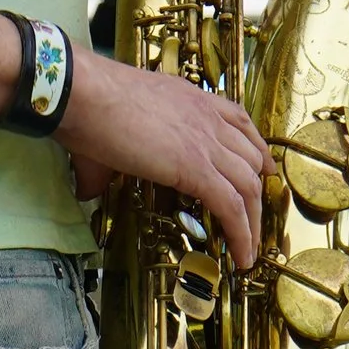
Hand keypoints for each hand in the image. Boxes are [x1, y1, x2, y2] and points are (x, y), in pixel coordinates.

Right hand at [60, 48, 271, 267]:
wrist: (85, 94)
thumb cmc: (88, 103)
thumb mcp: (112, 123)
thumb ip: (108, 160)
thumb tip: (87, 188)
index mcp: (191, 100)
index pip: (239, 122)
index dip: (256, 148)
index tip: (263, 166)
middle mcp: (206, 118)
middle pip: (251, 158)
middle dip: (258, 190)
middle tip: (256, 214)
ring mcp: (205, 143)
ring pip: (248, 186)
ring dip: (252, 221)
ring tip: (249, 246)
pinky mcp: (196, 168)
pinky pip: (231, 207)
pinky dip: (241, 234)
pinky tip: (240, 254)